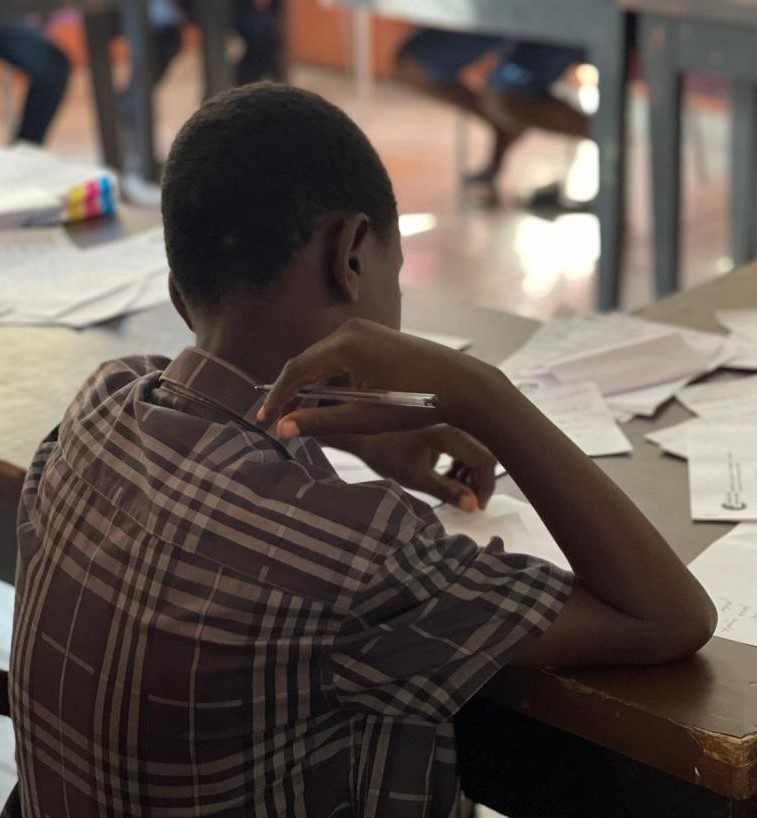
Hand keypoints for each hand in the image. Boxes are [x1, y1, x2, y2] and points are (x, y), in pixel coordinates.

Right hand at [257, 319, 490, 437]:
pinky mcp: (376, 337)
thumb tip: (284, 428)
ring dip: (312, 387)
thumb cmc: (419, 402)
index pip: (297, 369)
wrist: (464, 386)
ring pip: (324, 361)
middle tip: (278, 420)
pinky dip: (332, 380)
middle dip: (292, 392)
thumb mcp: (367, 418)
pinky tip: (331, 403)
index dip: (278, 396)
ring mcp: (366, 330)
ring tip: (301, 416)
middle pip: (307, 362)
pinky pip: (342, 358)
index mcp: (346, 344)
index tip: (265, 418)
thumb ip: (323, 422)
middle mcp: (352, 330)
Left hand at [355, 425, 496, 510]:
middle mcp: (454, 426)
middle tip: (470, 502)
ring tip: (457, 492)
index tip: (478, 507)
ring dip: (471, 474)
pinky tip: (449, 478)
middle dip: (480, 481)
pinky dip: (462, 466)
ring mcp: (449, 426)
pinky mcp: (443, 430)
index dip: (486, 486)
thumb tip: (473, 506)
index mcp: (450, 435)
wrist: (366, 439)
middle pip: (483, 455)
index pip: (484, 461)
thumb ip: (447, 492)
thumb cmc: (388, 457)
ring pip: (475, 452)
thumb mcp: (417, 479)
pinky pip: (463, 448)